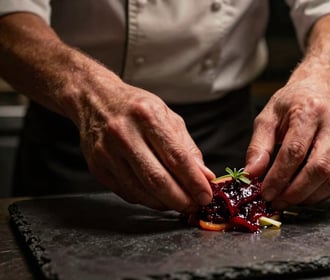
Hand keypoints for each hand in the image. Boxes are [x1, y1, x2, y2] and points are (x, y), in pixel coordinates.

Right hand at [75, 77, 214, 213]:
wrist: (95, 100)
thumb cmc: (137, 108)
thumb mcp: (168, 117)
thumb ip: (187, 148)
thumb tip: (205, 176)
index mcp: (147, 117)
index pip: (176, 157)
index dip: (194, 181)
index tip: (206, 195)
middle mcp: (124, 134)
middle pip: (157, 179)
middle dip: (181, 199)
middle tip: (194, 206)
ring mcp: (107, 152)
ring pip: (141, 191)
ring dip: (164, 203)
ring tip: (179, 203)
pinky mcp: (98, 167)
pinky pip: (127, 193)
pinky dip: (147, 200)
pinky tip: (157, 196)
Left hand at [245, 73, 329, 208]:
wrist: (320, 90)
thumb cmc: (291, 104)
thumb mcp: (267, 117)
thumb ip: (258, 146)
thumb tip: (251, 173)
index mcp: (310, 110)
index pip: (295, 151)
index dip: (279, 176)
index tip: (265, 192)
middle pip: (318, 168)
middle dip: (295, 191)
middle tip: (276, 201)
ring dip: (308, 196)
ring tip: (287, 200)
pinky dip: (319, 194)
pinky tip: (302, 195)